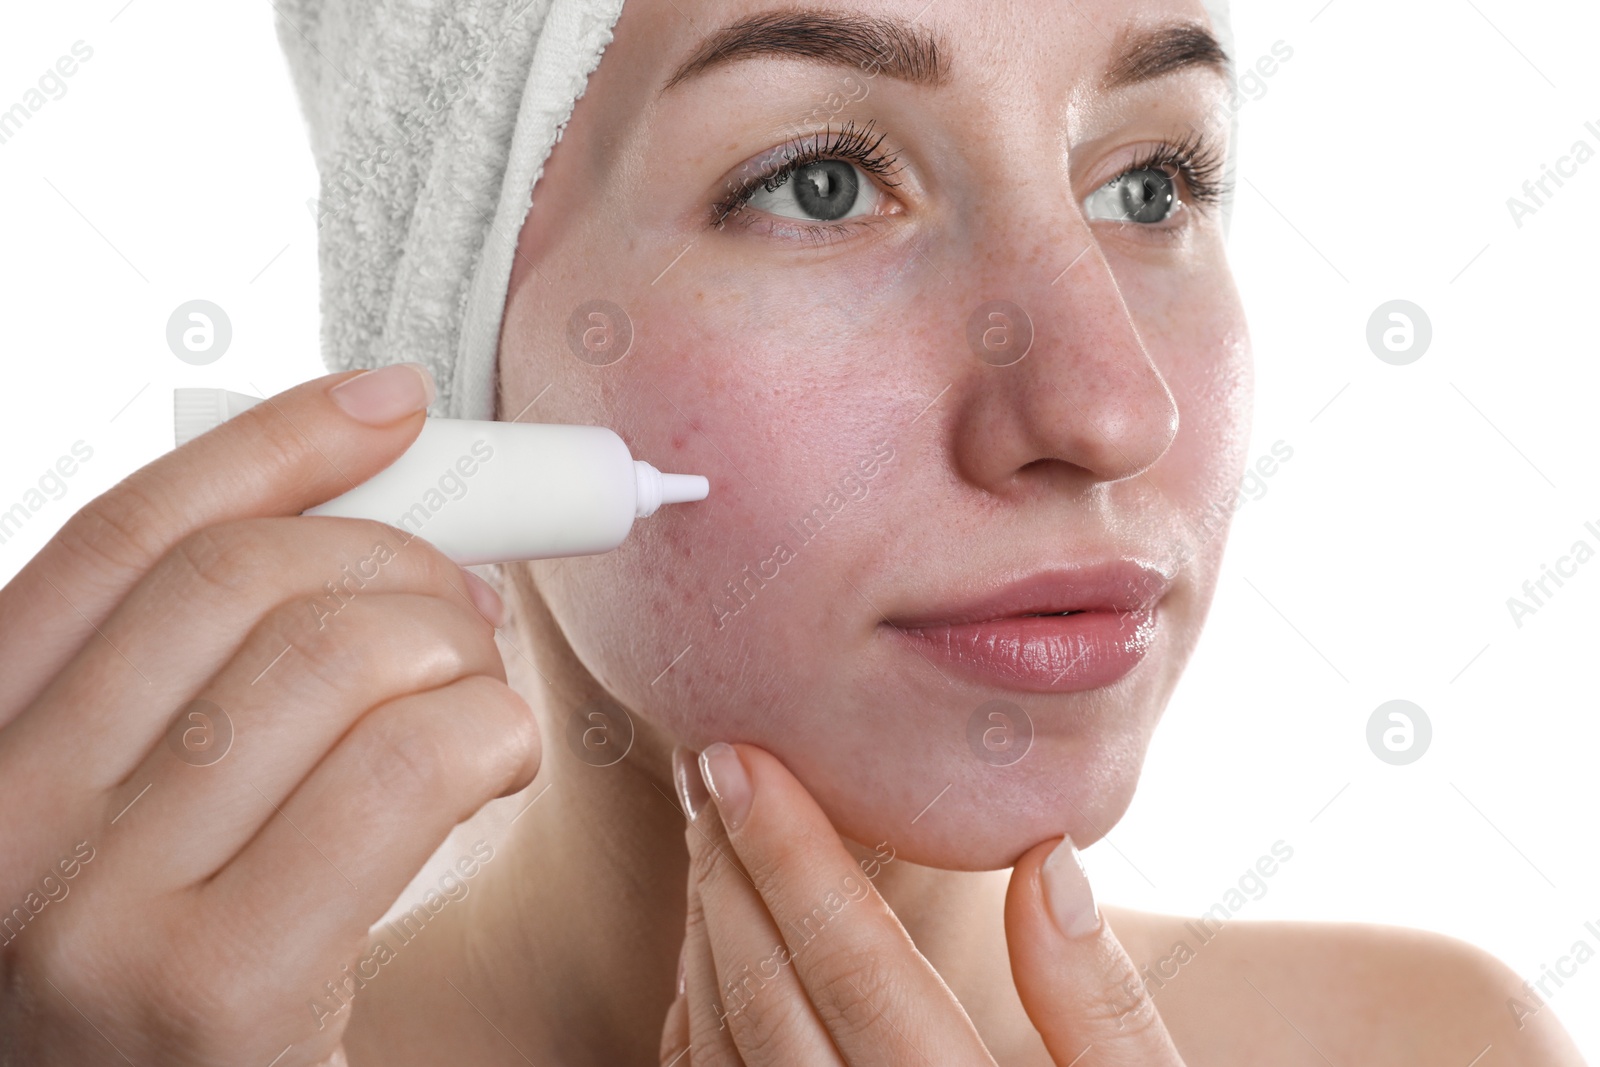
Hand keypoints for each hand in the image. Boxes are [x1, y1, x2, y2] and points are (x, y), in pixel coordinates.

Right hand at [0, 366, 538, 1064]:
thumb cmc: (184, 986)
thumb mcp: (137, 817)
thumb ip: (189, 684)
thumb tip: (347, 504)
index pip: (120, 539)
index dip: (273, 445)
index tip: (394, 402)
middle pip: (236, 582)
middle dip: (395, 552)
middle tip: (469, 597)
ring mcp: (89, 915)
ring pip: (330, 657)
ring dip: (453, 643)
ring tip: (482, 688)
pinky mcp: (215, 992)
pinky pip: (402, 768)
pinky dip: (487, 728)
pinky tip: (499, 757)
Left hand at [658, 743, 1186, 1065]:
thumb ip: (1104, 1004)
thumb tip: (1044, 858)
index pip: (858, 967)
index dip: (792, 853)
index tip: (743, 758)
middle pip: (771, 1003)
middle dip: (730, 874)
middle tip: (710, 769)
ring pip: (726, 1055)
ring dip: (704, 939)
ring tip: (708, 842)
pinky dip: (698, 1021)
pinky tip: (710, 957)